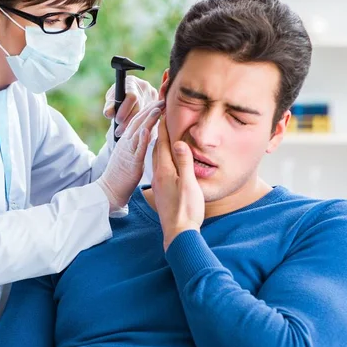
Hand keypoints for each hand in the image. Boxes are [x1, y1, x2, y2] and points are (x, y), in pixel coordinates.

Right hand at [97, 99, 164, 211]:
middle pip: (139, 121)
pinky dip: (142, 139)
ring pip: (138, 131)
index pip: (138, 121)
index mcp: (127, 140)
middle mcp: (126, 142)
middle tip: (162, 99)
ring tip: (158, 108)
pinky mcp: (131, 162)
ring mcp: (128, 151)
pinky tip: (148, 130)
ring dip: (149, 119)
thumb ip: (136, 145)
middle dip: (151, 109)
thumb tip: (146, 136)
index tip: (159, 102)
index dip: (148, 110)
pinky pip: (137, 149)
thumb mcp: (129, 156)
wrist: (109, 190)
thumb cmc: (121, 175)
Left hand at [103, 76, 158, 137]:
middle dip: (128, 121)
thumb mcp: (111, 98)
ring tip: (125, 134)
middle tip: (119, 132)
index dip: (124, 110)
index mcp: (132, 83)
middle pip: (140, 107)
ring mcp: (154, 95)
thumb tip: (109, 114)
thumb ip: (109, 106)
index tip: (117, 121)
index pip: (132, 97)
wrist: (128, 93)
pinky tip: (134, 132)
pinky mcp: (158, 104)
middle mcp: (145, 88)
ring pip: (146, 114)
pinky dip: (141, 124)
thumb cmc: (118, 96)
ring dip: (135, 125)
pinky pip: (150, 116)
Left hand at [151, 115, 204, 250]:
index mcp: (165, 170)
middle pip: (158, 148)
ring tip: (165, 135)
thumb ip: (184, 162)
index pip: (164, 143)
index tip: (164, 112)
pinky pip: (160, 167)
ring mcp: (158, 183)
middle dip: (161, 133)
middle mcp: (158, 175)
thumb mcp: (189, 184)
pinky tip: (167, 160)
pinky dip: (163, 157)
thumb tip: (178, 142)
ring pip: (157, 158)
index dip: (165, 127)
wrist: (178, 234)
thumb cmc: (186, 210)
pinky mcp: (161, 191)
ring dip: (161, 145)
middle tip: (164, 118)